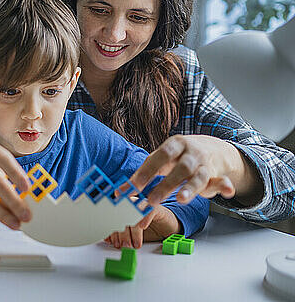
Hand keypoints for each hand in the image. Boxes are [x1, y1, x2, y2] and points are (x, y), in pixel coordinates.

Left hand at [104, 203, 179, 248]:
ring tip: (133, 244)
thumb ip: (119, 232)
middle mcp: (131, 203)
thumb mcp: (129, 232)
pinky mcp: (156, 207)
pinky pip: (149, 210)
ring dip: (133, 231)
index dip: (110, 229)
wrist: (165, 224)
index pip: (112, 217)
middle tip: (122, 246)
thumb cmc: (145, 227)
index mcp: (121, 207)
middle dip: (121, 233)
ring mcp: (143, 204)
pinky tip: (143, 227)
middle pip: (122, 216)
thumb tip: (107, 239)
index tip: (109, 241)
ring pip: (134, 214)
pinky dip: (145, 218)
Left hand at [129, 135, 246, 205]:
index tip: (132, 187)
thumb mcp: (161, 160)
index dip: (146, 172)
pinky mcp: (216, 175)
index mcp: (173, 145)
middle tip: (151, 201)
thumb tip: (119, 192)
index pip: (158, 158)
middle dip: (165, 185)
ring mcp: (204, 164)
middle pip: (179, 168)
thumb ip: (143, 175)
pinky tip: (227, 191)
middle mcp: (190, 153)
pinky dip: (225, 186)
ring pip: (199, 176)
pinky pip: (222, 180)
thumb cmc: (177, 158)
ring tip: (181, 199)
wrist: (211, 148)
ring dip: (190, 189)